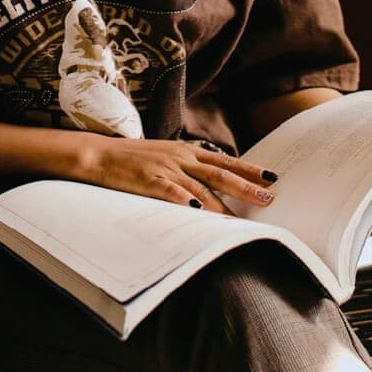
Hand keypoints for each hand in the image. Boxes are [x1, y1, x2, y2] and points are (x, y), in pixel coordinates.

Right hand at [84, 136, 278, 214]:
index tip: (271, 178)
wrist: (100, 155)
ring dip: (221, 205)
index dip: (249, 169)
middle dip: (246, 187)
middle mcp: (180, 158)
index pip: (224, 161)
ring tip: (239, 220)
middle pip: (219, 174)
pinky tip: (196, 212)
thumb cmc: (135, 159)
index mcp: (186, 151)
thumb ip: (189, 167)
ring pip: (199, 188)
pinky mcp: (148, 181)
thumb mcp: (167, 156)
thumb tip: (214, 181)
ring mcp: (165, 169)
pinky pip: (169, 192)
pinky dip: (184, 201)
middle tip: (268, 199)